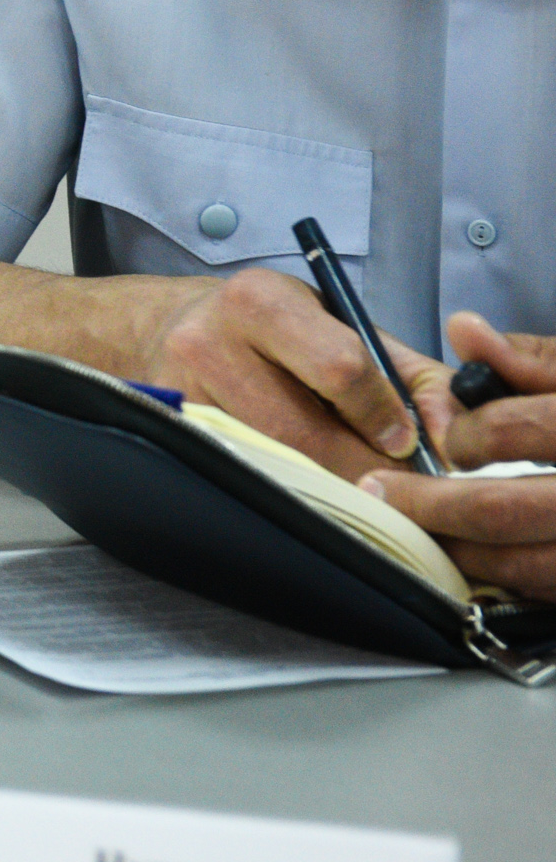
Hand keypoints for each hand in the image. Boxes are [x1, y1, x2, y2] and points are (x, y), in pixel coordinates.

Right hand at [142, 268, 452, 480]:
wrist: (174, 327)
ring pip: (275, 466)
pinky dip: (286, 490)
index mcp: (259, 301)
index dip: (382, 414)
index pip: (339, 367)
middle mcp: (207, 341)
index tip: (403, 441)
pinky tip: (303, 482)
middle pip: (304, 433)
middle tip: (390, 482)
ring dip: (326, 485)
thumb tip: (454, 438)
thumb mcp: (342, 326)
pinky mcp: (170, 434)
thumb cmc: (274, 329)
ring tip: (347, 479)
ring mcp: (179, 393)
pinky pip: (245, 479)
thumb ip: (411, 377)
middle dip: (361, 466)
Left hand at [362, 312, 555, 594]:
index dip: (468, 434)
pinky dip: (505, 579)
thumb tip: (464, 330)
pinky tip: (473, 558)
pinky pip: (547, 591)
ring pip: (525, 565)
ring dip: (460, 550)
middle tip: (382, 492)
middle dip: (432, 503)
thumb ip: (533, 360)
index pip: (519, 430)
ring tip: (418, 528)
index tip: (444, 439)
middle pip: (508, 510)